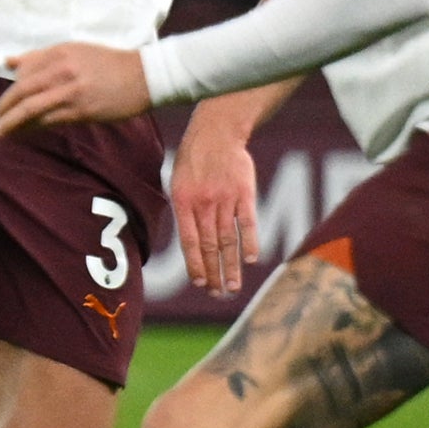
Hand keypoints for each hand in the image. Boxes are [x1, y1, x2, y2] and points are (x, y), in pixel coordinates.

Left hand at [0, 43, 152, 137]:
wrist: (146, 76)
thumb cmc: (109, 64)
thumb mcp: (74, 51)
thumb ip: (40, 57)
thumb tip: (8, 62)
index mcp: (59, 52)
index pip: (23, 71)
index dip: (10, 89)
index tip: (4, 103)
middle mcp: (63, 69)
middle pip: (22, 91)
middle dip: (4, 108)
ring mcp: (72, 90)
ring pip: (31, 108)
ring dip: (11, 122)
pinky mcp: (82, 110)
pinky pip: (49, 120)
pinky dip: (32, 128)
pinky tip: (24, 134)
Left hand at [170, 116, 260, 296]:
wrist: (217, 133)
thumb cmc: (193, 160)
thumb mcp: (177, 183)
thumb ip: (184, 212)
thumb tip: (190, 244)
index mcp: (183, 203)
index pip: (190, 242)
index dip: (195, 264)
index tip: (200, 283)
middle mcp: (204, 204)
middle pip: (211, 246)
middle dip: (214, 273)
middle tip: (217, 294)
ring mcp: (226, 199)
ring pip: (229, 240)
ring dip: (231, 266)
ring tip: (233, 287)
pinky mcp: (245, 194)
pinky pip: (248, 222)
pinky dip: (250, 242)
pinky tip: (251, 260)